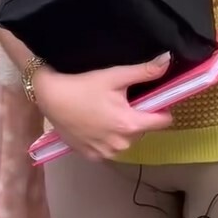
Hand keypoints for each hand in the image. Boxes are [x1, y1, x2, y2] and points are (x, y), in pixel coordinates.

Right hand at [33, 54, 173, 160]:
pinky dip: (107, 137)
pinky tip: (96, 123)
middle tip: (123, 101)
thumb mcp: (115, 76)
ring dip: (123, 128)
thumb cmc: (83, 86)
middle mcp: (121, 144)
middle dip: (138, 116)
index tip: (155, 99)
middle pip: (144, 130)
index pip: (163, 122)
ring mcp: (106, 153)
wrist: (50, 98)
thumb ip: (144, 72)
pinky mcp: (92, 156)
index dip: (162, 109)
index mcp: (130, 125)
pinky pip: (110, 147)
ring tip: (108, 111)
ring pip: (127, 140)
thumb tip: (167, 61)